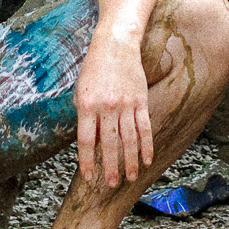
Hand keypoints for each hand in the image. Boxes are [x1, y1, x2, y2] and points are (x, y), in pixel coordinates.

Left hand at [74, 31, 153, 189]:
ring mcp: (125, 104)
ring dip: (130, 161)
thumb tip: (91, 144)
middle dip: (110, 167)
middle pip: (108, 144)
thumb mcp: (81, 91)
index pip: (86, 140)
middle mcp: (106, 106)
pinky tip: (147, 159)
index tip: (89, 177)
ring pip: (129, 139)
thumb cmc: (94, 69)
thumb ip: (84, 117)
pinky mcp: (140, 100)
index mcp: (87, 105)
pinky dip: (146, 145)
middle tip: (111, 184)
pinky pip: (144, 127)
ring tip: (130, 178)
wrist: (116, 45)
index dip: (87, 161)